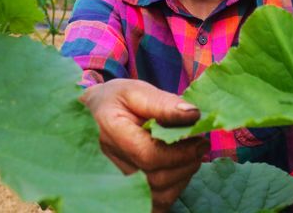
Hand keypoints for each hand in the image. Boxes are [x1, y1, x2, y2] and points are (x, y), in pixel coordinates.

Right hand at [81, 79, 207, 211]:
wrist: (92, 116)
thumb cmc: (115, 101)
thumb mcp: (135, 91)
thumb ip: (162, 103)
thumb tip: (193, 114)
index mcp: (110, 133)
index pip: (149, 155)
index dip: (180, 152)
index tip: (200, 139)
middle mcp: (108, 164)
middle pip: (157, 179)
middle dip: (187, 163)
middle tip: (200, 145)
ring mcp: (115, 183)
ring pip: (159, 195)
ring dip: (183, 176)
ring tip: (190, 155)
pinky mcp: (125, 194)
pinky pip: (155, 203)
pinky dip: (172, 189)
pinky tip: (176, 169)